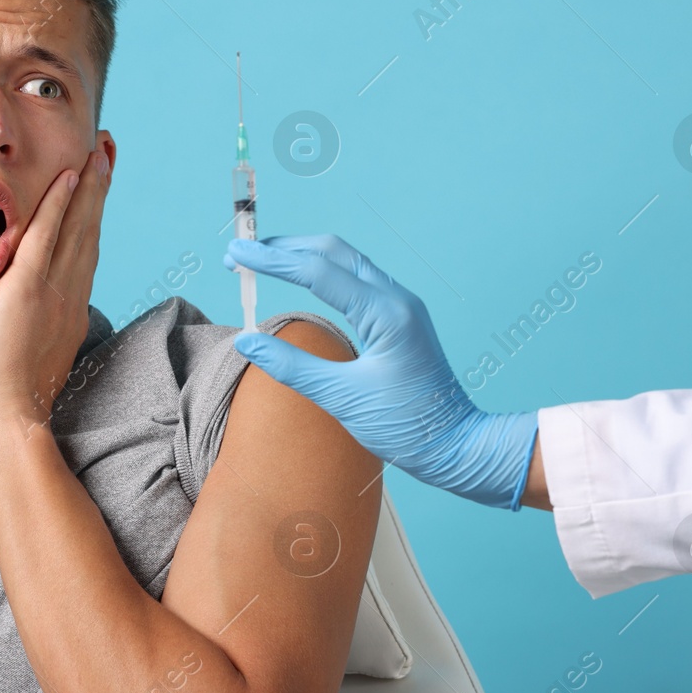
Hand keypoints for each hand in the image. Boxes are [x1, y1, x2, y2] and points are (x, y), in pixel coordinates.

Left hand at [0, 149, 110, 434]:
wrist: (7, 419)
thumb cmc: (10, 396)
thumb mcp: (31, 350)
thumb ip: (35, 323)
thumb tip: (32, 312)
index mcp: (68, 308)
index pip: (83, 250)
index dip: (92, 213)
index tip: (96, 182)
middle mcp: (69, 294)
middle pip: (89, 229)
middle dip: (99, 187)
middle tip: (107, 149)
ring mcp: (53, 290)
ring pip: (76, 226)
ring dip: (89, 185)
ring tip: (99, 148)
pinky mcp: (30, 290)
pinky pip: (48, 237)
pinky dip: (60, 205)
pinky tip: (68, 175)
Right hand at [224, 234, 538, 509]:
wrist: (456, 444)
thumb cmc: (407, 426)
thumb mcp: (343, 399)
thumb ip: (292, 367)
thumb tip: (247, 342)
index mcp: (385, 312)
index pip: (317, 271)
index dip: (271, 260)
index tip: (235, 256)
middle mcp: (396, 298)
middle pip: (333, 252)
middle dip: (284, 247)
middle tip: (242, 255)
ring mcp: (400, 306)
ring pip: (345, 262)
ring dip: (302, 256)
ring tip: (263, 261)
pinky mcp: (399, 319)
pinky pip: (355, 280)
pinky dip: (321, 273)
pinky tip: (302, 281)